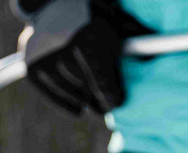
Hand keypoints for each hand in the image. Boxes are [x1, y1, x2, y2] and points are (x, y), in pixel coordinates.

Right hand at [14, 0, 151, 115]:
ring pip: (75, 95)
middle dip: (101, 100)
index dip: (114, 97)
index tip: (117, 101)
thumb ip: (134, 34)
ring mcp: (46, 61)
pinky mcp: (33, 69)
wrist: (50, 2)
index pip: (105, 86)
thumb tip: (154, 54)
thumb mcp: (114, 17)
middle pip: (90, 93)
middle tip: (107, 104)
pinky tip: (79, 107)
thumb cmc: (89, 11)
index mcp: (90, 38)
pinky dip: (68, 104)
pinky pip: (55, 97)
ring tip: (91, 96)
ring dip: (86, 99)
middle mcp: (66, 51)